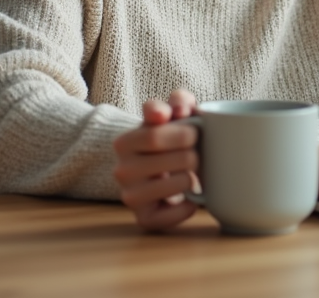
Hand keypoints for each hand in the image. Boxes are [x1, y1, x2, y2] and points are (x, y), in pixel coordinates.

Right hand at [112, 89, 199, 230]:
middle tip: (196, 154)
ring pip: (180, 185)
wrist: (161, 168)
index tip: (195, 133)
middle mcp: (121, 170)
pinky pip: (172, 216)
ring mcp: (130, 196)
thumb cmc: (171, 136)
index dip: (184, 134)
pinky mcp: (144, 218)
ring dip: (194, 178)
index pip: (154, 137)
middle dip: (194, 155)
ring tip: (190, 174)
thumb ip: (178, 100)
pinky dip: (189, 206)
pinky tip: (188, 198)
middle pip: (174, 160)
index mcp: (125, 142)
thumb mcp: (174, 112)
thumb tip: (178, 110)